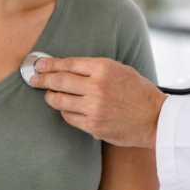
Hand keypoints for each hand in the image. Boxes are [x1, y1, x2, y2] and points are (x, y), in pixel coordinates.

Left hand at [32, 57, 166, 148]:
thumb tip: (69, 67)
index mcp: (104, 68)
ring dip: (50, 96)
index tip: (39, 64)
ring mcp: (93, 107)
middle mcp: (97, 87)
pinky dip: (65, 111)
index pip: (68, 64)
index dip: (50, 64)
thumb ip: (96, 68)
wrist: (155, 119)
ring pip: (59, 100)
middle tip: (33, 78)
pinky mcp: (92, 125)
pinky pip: (68, 117)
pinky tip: (66, 108)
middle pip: (59, 80)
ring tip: (48, 94)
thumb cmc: (139, 92)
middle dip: (42, 79)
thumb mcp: (121, 70)